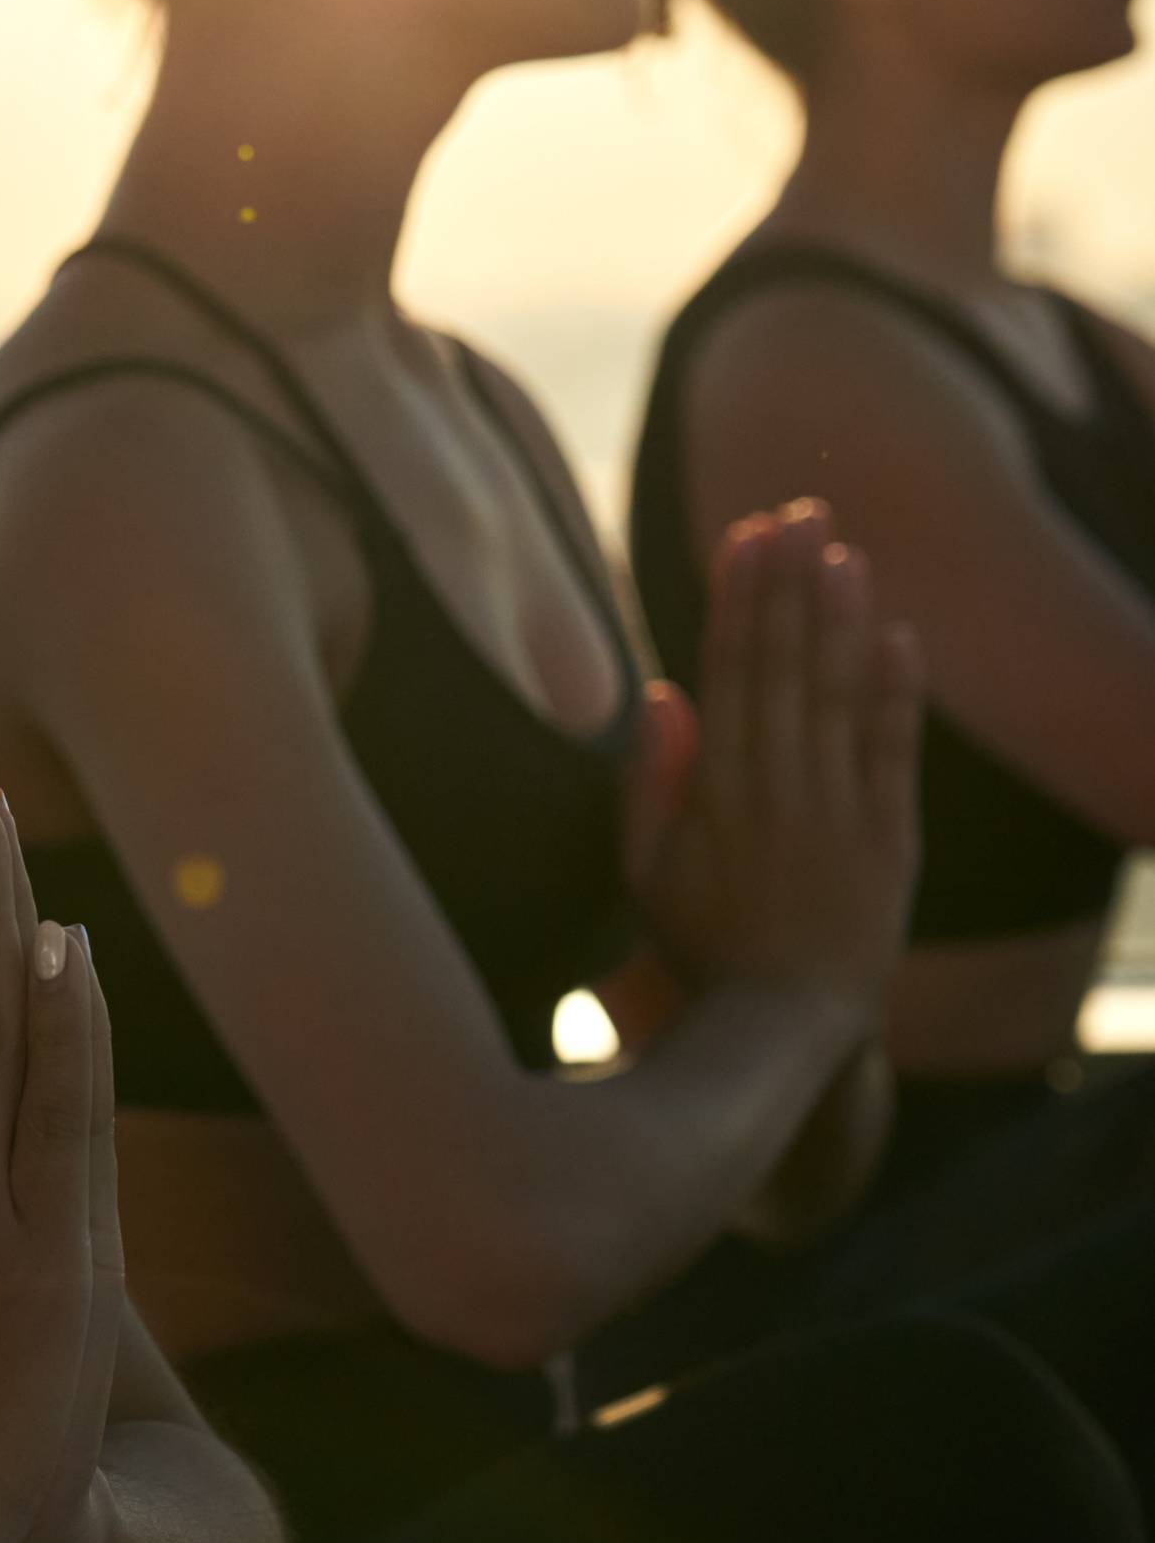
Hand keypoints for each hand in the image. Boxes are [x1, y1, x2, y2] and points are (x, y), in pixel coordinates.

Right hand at [625, 500, 922, 1017]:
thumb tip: (662, 693)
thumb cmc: (700, 945)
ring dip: (844, 621)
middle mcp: (783, 794)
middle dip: (792, 586)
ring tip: (844, 551)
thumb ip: (646, 784)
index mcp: (717, 795)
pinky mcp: (893, 840)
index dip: (740, 599)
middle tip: (799, 513)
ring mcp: (842, 815)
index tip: (745, 534)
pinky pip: (897, 755)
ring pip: (843, 700)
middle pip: (788, 670)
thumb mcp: (641, 873)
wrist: (788, 1028)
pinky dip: (900, 695)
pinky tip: (900, 634)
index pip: (731, 674)